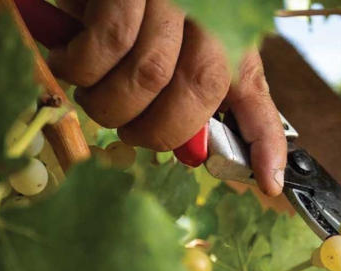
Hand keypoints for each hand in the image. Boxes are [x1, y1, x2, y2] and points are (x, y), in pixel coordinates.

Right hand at [50, 0, 286, 195]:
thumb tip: (191, 152)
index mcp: (223, 32)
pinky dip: (83, 65)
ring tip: (91, 95)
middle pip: (199, 91)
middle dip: (155, 131)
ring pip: (149, 75)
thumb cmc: (126, 5)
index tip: (271, 183)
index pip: (255, 90)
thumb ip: (183, 90)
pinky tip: (70, 58)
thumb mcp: (169, 41)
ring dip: (110, 103)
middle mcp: (208, 11)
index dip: (266, 140)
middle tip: (126, 129)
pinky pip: (107, 42)